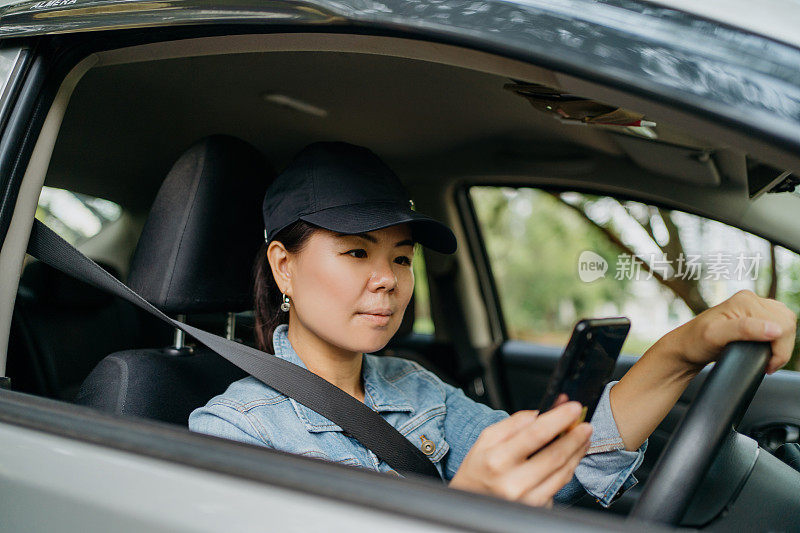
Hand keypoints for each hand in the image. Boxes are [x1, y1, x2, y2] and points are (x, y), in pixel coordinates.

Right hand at [449, 401, 590, 506]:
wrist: (471, 500)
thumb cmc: (479, 469)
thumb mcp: (486, 439)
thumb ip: (512, 424)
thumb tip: (539, 413)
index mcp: (497, 460)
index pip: (535, 434)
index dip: (558, 419)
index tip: (573, 408)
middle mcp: (513, 482)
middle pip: (554, 455)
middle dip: (574, 437)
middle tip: (585, 424)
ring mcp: (527, 499)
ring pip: (562, 472)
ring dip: (576, 452)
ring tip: (582, 438)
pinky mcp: (537, 509)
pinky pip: (559, 486)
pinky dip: (568, 469)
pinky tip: (571, 457)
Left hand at [661, 289, 796, 374]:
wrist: (685, 347)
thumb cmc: (695, 342)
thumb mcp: (715, 336)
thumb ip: (744, 330)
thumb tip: (774, 329)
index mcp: (745, 301)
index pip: (782, 324)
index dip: (780, 349)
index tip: (767, 365)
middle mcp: (751, 300)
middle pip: (787, 323)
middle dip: (782, 348)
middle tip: (767, 364)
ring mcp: (753, 307)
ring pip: (786, 324)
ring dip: (782, 344)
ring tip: (767, 359)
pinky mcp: (754, 316)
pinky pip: (779, 325)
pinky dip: (778, 340)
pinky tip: (766, 350)